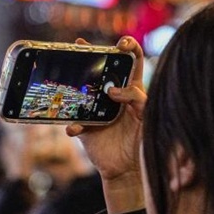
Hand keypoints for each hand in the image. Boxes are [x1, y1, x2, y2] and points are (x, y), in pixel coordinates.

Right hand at [66, 36, 146, 213]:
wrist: (128, 169)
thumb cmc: (142, 142)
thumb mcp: (148, 118)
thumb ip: (138, 100)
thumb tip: (113, 90)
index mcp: (132, 90)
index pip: (133, 62)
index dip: (129, 47)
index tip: (122, 43)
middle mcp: (113, 96)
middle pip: (101, 69)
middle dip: (91, 53)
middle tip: (81, 44)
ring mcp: (97, 110)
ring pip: (82, 90)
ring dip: (72, 80)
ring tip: (65, 70)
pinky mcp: (85, 127)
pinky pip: (74, 122)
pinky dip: (73, 125)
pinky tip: (75, 128)